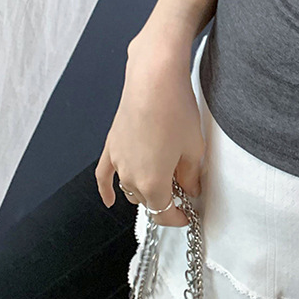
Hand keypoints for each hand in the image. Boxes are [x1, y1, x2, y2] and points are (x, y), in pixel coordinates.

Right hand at [94, 34, 205, 226]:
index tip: (188, 216)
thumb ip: (191, 175)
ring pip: (130, 189)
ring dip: (144, 190)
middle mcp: (130, 177)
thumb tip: (190, 189)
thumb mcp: (193, 147)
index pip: (164, 213)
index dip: (178, 218)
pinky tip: (109, 200)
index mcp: (152, 183)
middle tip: (183, 189)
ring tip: (163, 179)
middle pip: (148, 200)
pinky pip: (104, 175)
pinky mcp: (111, 145)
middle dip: (165, 199)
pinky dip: (106, 189)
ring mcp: (118, 161)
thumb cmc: (176, 111)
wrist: (154, 80)